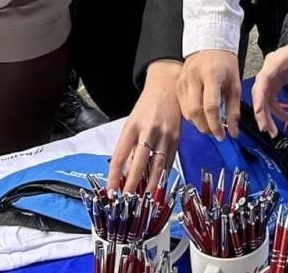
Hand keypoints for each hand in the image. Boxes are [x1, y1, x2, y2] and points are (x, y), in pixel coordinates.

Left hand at [108, 61, 183, 191]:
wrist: (167, 86)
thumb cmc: (146, 106)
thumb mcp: (132, 122)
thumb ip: (129, 146)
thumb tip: (125, 172)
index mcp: (132, 127)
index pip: (119, 156)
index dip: (114, 176)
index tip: (110, 191)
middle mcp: (148, 132)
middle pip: (138, 164)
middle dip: (131, 185)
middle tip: (126, 201)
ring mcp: (164, 136)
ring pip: (157, 167)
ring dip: (150, 186)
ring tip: (144, 201)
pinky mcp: (177, 139)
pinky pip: (169, 162)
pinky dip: (163, 177)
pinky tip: (158, 188)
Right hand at [179, 49, 241, 139]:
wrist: (210, 44)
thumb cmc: (225, 62)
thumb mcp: (235, 84)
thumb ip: (234, 110)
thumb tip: (234, 132)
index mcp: (211, 75)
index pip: (211, 107)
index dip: (216, 125)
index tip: (222, 135)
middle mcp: (194, 77)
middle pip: (195, 112)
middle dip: (206, 127)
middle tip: (215, 132)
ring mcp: (183, 80)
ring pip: (187, 112)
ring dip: (198, 123)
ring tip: (210, 125)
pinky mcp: (177, 84)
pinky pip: (182, 107)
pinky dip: (191, 116)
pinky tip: (201, 115)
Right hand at [251, 42, 287, 136]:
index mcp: (277, 60)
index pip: (264, 78)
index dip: (259, 95)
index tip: (258, 110)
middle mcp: (269, 68)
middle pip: (260, 91)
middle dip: (261, 111)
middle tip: (266, 129)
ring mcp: (269, 76)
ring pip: (263, 98)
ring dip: (268, 116)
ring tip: (274, 133)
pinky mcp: (272, 82)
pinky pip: (270, 99)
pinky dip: (276, 111)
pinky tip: (287, 119)